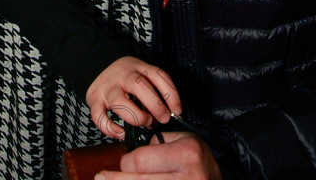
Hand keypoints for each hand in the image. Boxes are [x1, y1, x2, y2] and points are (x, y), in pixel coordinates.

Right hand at [86, 57, 181, 138]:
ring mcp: (108, 88)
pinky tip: (122, 133)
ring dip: (136, 117)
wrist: (96, 63)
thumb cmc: (125, 75)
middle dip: (155, 105)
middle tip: (163, 118)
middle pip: (139, 86)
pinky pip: (100, 117)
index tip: (177, 110)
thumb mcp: (141, 72)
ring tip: (144, 122)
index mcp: (139, 68)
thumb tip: (167, 115)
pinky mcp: (95, 100)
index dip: (171, 94)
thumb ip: (153, 89)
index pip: (158, 75)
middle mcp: (123, 76)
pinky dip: (111, 129)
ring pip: (119, 102)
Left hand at [95, 131, 221, 179]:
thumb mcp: (181, 140)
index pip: (141, 161)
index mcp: (185, 155)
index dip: (126, 162)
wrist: (215, 179)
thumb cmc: (196, 157)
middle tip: (100, 177)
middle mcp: (186, 178)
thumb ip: (156, 144)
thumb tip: (130, 156)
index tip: (124, 161)